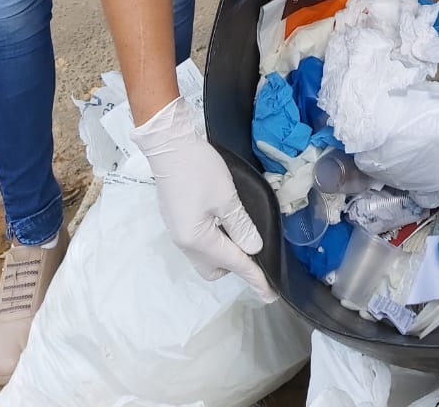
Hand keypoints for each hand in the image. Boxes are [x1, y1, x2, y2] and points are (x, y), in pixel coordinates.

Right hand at [133, 96, 275, 301]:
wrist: (168, 144)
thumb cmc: (199, 169)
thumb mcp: (227, 197)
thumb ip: (241, 226)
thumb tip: (252, 249)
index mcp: (197, 240)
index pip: (234, 263)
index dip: (254, 277)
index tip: (270, 294)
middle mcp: (184, 242)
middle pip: (214, 267)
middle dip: (234, 263)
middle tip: (252, 245)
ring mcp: (177, 230)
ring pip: (205, 255)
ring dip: (223, 250)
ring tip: (240, 231)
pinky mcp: (176, 218)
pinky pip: (198, 240)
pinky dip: (213, 238)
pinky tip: (223, 221)